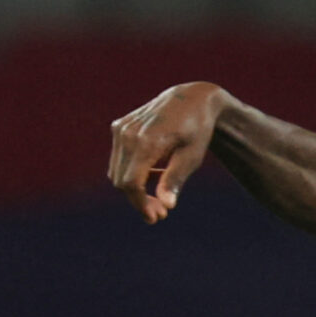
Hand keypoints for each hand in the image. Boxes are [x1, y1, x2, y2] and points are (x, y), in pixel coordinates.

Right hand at [109, 81, 227, 223]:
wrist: (191, 99)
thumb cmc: (197, 130)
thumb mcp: (192, 157)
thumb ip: (175, 179)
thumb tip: (168, 205)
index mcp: (146, 142)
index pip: (131, 183)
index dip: (141, 204)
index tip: (157, 217)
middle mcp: (127, 134)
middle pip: (121, 180)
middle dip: (139, 200)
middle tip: (161, 213)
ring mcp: (121, 129)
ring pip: (117, 172)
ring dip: (135, 189)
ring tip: (160, 197)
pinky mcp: (119, 127)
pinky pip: (120, 159)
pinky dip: (133, 172)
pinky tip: (155, 174)